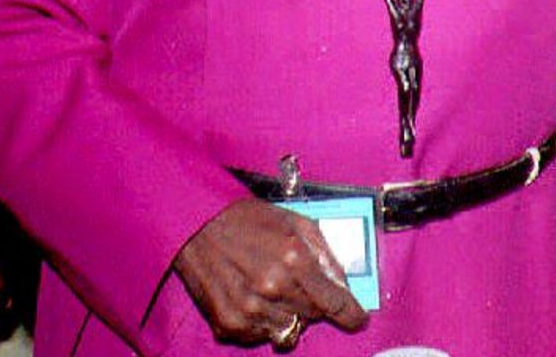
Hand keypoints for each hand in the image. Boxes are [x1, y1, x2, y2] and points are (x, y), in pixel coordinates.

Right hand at [173, 197, 367, 347]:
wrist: (197, 225)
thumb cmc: (249, 220)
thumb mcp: (297, 223)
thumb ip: (325, 254)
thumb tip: (343, 284)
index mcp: (294, 260)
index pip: (335, 303)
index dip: (351, 315)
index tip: (358, 319)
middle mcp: (273, 289)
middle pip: (314, 316)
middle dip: (314, 302)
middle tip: (298, 282)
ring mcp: (249, 310)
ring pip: (289, 330)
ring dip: (289, 313)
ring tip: (272, 288)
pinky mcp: (228, 324)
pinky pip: (261, 335)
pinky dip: (264, 321)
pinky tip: (254, 297)